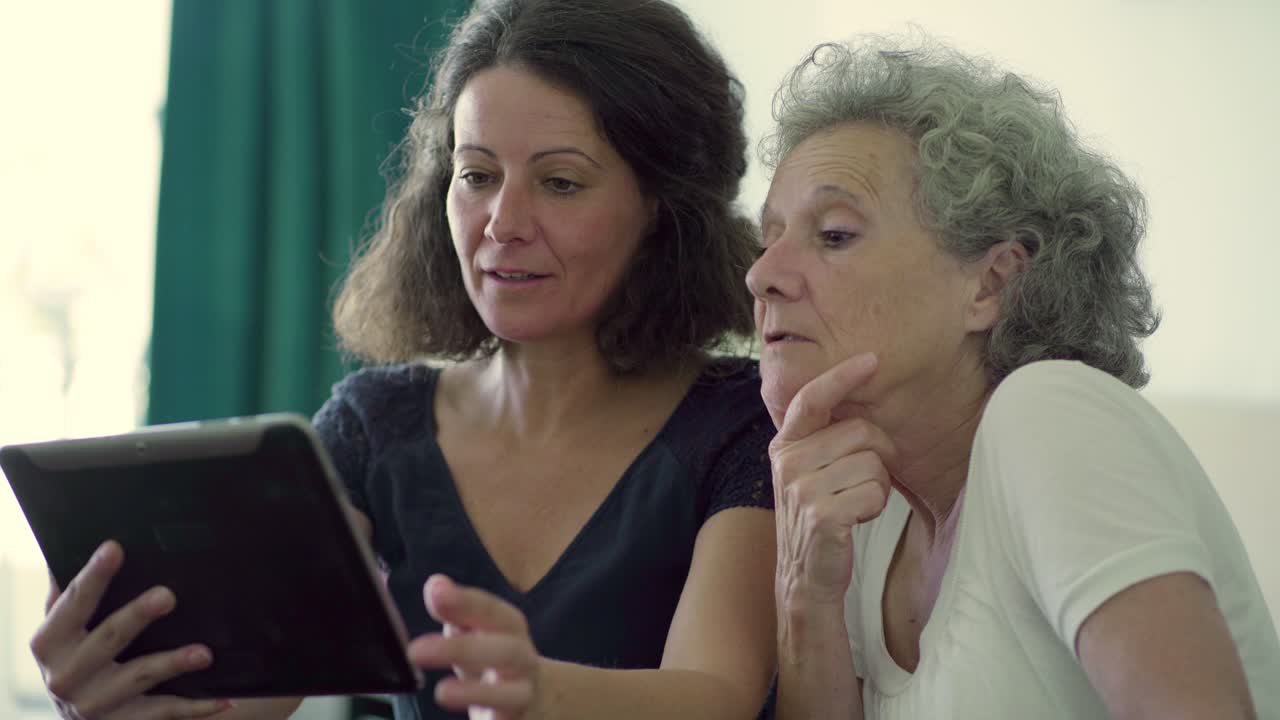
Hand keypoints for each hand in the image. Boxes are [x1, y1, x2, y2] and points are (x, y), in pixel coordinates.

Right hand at [30, 541, 232, 719]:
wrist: (72, 719)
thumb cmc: (73, 655)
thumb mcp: (61, 628)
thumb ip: (67, 594)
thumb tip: (77, 545)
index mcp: (50, 643)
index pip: (72, 604)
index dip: (93, 576)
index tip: (114, 548)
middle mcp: (66, 675)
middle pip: (108, 639)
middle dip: (137, 617)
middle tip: (167, 596)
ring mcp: (93, 704)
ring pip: (139, 678)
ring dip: (173, 663)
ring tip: (204, 653)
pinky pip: (163, 713)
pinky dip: (195, 707)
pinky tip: (225, 698)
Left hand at [409, 575, 544, 719]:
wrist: (535, 697)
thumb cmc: (492, 655)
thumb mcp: (476, 629)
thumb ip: (456, 609)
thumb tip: (436, 585)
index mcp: (510, 628)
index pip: (492, 610)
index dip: (465, 601)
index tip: (436, 593)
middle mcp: (522, 659)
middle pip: (504, 651)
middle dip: (463, 649)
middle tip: (416, 650)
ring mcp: (521, 695)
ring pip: (509, 695)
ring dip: (475, 693)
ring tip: (442, 692)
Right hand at [771, 353, 895, 607]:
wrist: (806, 576)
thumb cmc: (820, 515)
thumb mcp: (810, 470)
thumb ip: (825, 436)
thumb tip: (862, 391)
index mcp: (786, 444)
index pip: (813, 398)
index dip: (842, 376)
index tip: (872, 360)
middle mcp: (788, 461)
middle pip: (862, 432)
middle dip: (878, 457)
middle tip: (861, 483)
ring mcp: (801, 488)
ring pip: (874, 464)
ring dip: (876, 488)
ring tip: (853, 505)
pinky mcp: (821, 514)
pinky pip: (874, 493)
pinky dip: (875, 508)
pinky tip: (854, 521)